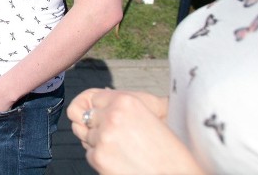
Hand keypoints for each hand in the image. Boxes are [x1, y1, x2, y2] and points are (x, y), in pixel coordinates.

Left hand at [67, 89, 201, 174]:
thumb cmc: (169, 151)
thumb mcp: (150, 117)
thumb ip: (123, 106)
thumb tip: (100, 95)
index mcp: (127, 100)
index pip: (96, 99)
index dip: (102, 110)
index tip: (110, 120)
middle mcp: (112, 115)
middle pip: (90, 117)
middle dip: (99, 127)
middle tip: (120, 140)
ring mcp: (103, 137)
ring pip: (88, 136)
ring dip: (100, 143)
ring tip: (124, 152)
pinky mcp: (98, 157)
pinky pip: (90, 153)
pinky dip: (101, 159)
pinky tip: (121, 163)